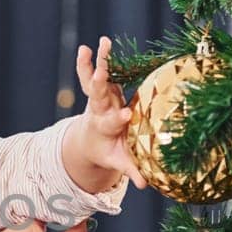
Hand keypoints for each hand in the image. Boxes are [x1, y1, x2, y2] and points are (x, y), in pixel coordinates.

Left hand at [70, 35, 146, 189]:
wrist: (89, 142)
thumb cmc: (109, 151)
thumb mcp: (118, 161)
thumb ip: (130, 170)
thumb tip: (145, 186)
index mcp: (106, 127)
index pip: (112, 122)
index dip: (118, 118)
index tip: (126, 114)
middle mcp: (99, 110)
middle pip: (98, 96)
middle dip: (100, 85)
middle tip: (100, 73)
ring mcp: (97, 98)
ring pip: (94, 80)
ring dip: (96, 62)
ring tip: (97, 45)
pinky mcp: (97, 90)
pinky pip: (89, 74)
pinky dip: (87, 61)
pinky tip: (86, 46)